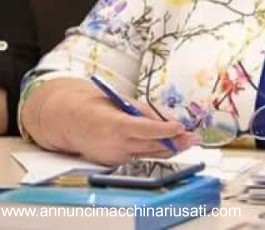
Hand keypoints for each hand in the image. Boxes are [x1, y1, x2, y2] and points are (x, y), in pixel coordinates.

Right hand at [30, 81, 198, 164]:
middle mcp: (116, 143)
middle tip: (194, 137)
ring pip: (148, 153)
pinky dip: (153, 151)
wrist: (71, 122)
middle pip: (151, 145)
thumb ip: (142, 111)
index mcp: (116, 123)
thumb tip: (164, 119)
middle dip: (175, 142)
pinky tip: (169, 146)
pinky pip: (139, 156)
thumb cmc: (98, 105)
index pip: (145, 129)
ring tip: (188, 142)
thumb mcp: (121, 101)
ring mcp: (115, 155)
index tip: (180, 127)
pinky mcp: (115, 162)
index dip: (164, 130)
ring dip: (169, 148)